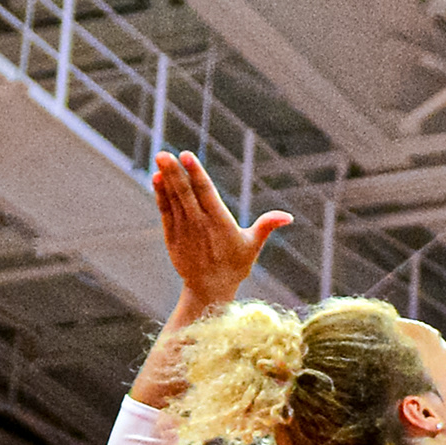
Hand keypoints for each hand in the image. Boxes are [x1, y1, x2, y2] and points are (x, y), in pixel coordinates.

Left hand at [152, 148, 291, 308]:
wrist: (209, 290)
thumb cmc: (235, 265)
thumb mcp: (253, 246)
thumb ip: (267, 226)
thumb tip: (288, 216)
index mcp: (220, 223)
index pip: (206, 193)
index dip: (196, 174)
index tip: (187, 156)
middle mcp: (200, 224)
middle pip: (186, 193)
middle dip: (175, 173)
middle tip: (164, 154)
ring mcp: (183, 230)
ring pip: (174, 199)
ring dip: (166, 178)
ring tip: (160, 158)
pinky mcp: (172, 236)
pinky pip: (165, 210)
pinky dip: (161, 194)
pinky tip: (157, 178)